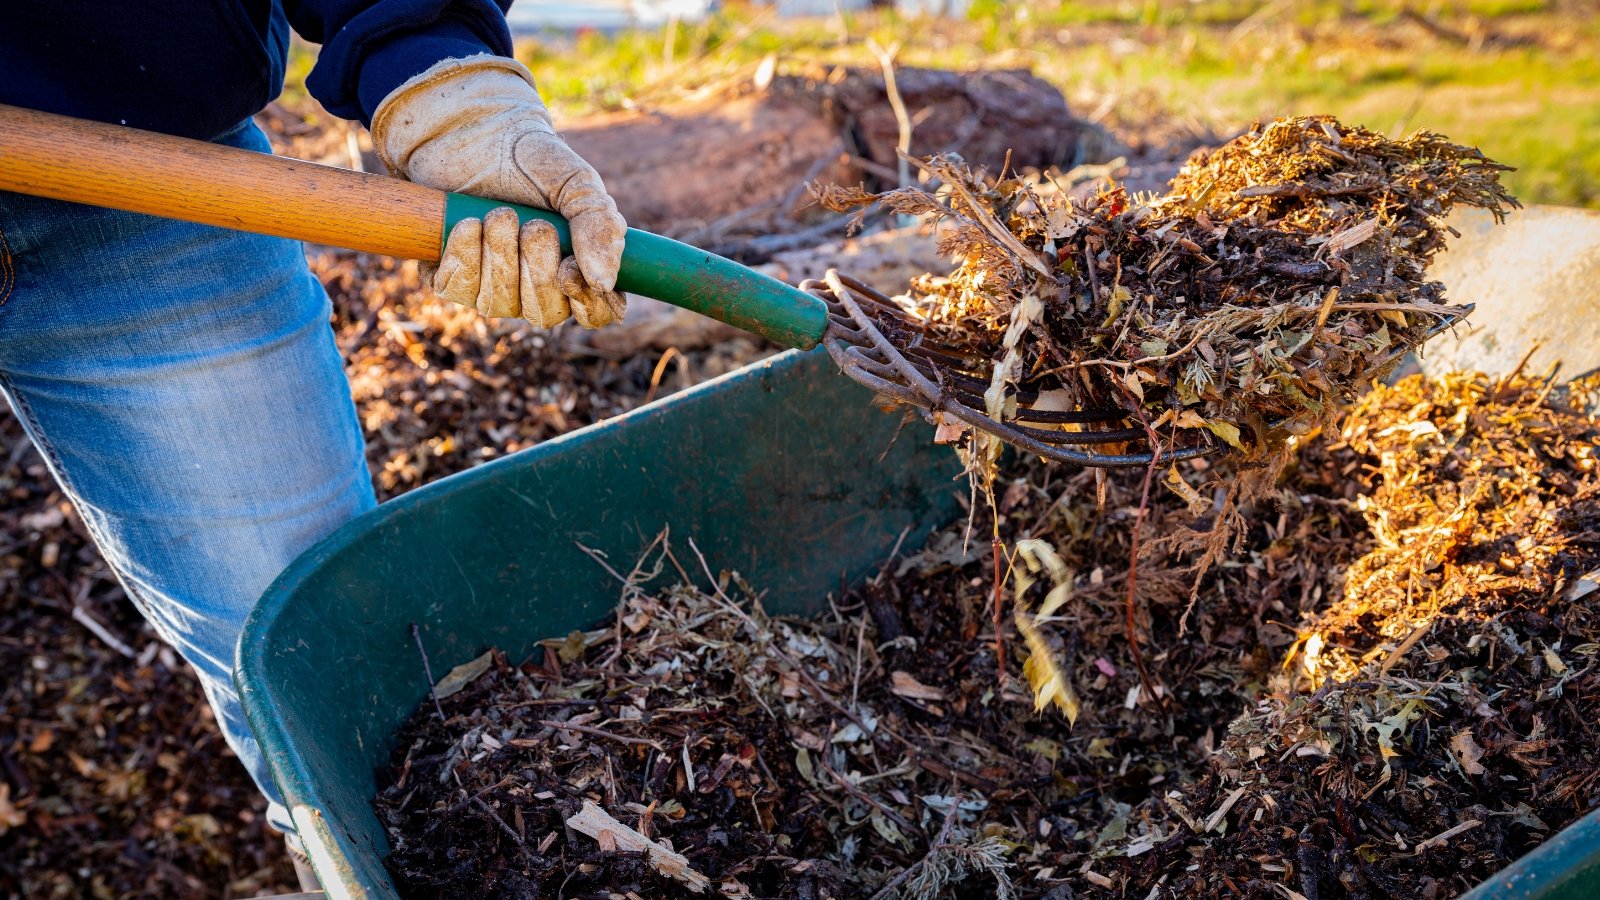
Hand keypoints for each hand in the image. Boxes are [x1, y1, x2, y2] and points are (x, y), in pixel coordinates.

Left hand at [370, 55, 626, 327]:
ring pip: (499, 304)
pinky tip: (468, 223)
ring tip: (499, 214)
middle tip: (534, 225)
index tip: (569, 269)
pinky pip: (458, 290)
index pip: (598, 312)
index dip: (588, 304)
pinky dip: (464, 255)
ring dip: (500, 257)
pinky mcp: (452, 278)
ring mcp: (493, 287)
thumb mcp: (575, 182)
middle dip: (537, 269)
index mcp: (580, 267)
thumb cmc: (529, 160)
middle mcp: (538, 287)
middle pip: (545, 313)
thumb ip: (600, 225)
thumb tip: (605, 281)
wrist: (469, 132)